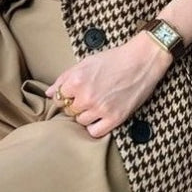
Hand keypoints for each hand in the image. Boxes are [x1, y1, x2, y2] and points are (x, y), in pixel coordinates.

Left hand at [45, 31, 173, 137]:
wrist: (142, 61)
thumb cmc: (114, 59)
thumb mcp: (86, 62)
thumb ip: (64, 78)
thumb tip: (48, 93)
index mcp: (76, 81)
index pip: (58, 98)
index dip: (65, 96)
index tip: (73, 95)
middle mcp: (86, 97)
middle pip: (69, 111)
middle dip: (75, 105)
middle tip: (87, 98)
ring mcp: (100, 109)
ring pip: (81, 122)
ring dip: (85, 115)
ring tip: (97, 105)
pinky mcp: (115, 118)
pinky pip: (95, 132)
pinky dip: (95, 127)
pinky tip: (101, 118)